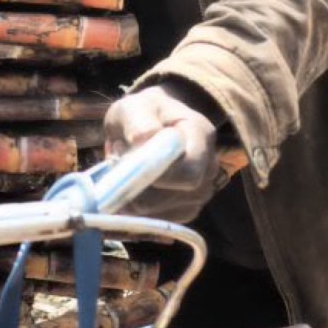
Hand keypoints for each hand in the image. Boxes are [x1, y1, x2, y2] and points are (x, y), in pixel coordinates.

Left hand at [103, 84, 225, 223]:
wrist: (153, 123)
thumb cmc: (143, 113)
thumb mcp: (134, 107)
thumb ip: (138, 120)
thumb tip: (144, 139)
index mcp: (201, 134)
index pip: (189, 170)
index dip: (158, 176)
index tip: (128, 165)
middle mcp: (209, 166)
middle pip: (181, 196)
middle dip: (142, 190)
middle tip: (119, 169)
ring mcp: (202, 190)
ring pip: (169, 212)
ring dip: (138, 199)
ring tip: (127, 174)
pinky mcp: (187, 208)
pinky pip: (163, 221)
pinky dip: (140, 210)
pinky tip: (133, 190)